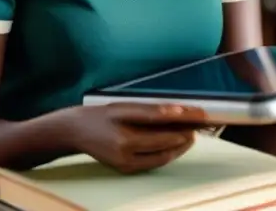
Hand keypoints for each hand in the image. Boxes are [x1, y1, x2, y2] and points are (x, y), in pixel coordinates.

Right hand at [68, 103, 207, 173]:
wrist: (76, 131)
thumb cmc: (99, 115)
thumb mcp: (122, 107)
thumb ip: (149, 110)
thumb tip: (176, 112)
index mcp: (123, 132)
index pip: (160, 124)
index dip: (182, 119)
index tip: (199, 114)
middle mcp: (125, 150)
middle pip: (164, 144)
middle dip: (184, 135)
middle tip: (198, 125)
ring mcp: (125, 163)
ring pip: (162, 157)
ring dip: (179, 147)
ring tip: (190, 134)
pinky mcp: (126, 169)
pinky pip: (153, 162)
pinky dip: (166, 153)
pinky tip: (174, 144)